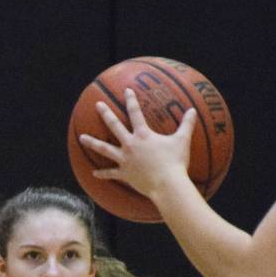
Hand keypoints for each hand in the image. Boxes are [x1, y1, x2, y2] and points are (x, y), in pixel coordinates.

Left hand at [78, 89, 197, 197]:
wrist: (167, 185)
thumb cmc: (175, 163)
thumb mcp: (182, 141)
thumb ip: (187, 125)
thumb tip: (194, 110)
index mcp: (143, 135)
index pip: (135, 113)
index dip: (131, 100)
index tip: (126, 90)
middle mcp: (130, 145)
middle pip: (114, 126)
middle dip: (106, 113)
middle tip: (97, 104)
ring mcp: (125, 160)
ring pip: (104, 149)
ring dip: (92, 142)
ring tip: (81, 138)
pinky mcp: (125, 174)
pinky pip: (111, 174)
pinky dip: (102, 174)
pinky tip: (93, 174)